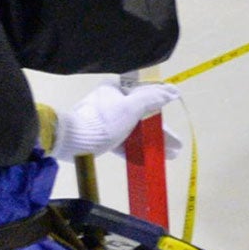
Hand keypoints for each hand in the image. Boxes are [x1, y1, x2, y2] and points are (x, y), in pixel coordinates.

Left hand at [51, 81, 182, 159]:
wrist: (71, 141)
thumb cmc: (103, 121)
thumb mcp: (131, 108)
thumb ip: (152, 99)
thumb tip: (173, 92)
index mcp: (117, 89)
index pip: (145, 94)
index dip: (162, 107)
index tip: (175, 116)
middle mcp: (112, 102)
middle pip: (142, 116)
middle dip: (160, 132)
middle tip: (177, 146)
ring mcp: (106, 120)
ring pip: (135, 130)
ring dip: (152, 142)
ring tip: (170, 155)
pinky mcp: (101, 137)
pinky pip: (123, 141)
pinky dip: (136, 149)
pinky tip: (149, 159)